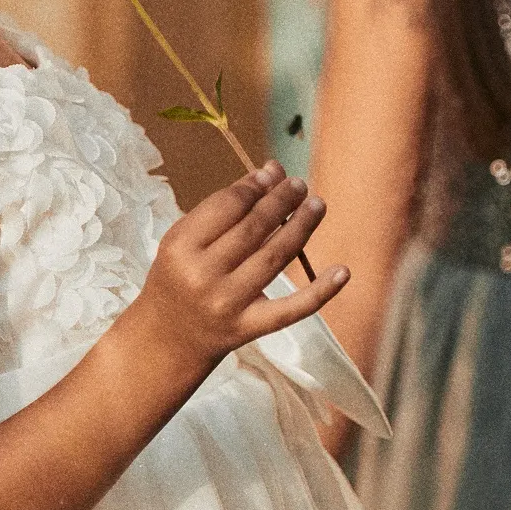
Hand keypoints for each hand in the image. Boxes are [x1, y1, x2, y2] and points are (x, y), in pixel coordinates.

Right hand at [124, 162, 350, 374]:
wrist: (168, 336)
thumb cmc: (178, 276)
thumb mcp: (184, 239)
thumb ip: (223, 207)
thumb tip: (270, 172)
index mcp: (181, 247)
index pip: (227, 207)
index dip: (255, 186)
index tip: (272, 173)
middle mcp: (203, 275)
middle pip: (253, 229)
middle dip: (281, 201)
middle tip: (299, 185)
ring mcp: (227, 304)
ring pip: (274, 258)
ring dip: (301, 227)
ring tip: (316, 205)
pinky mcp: (248, 328)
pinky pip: (291, 309)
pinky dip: (320, 291)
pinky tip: (342, 271)